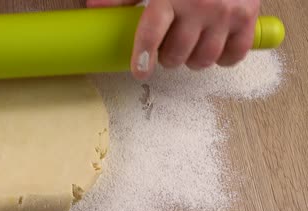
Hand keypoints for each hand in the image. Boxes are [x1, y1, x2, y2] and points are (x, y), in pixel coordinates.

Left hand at [87, 0, 259, 78]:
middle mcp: (200, 5)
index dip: (143, 57)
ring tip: (189, 47)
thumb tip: (93, 7)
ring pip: (203, 60)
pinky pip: (234, 55)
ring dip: (192, 60)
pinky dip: (223, 58)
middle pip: (176, 54)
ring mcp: (226, 13)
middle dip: (167, 57)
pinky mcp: (248, 17)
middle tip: (167, 48)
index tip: (140, 72)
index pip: (152, 34)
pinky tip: (214, 47)